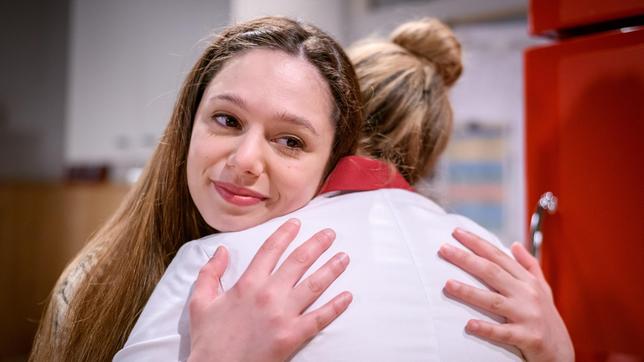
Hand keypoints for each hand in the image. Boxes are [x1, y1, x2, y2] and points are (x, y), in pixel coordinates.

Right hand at [187, 218, 352, 361]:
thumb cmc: (208, 339)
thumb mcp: (200, 302)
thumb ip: (210, 273)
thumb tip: (221, 250)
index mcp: (247, 284)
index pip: (271, 249)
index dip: (285, 233)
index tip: (297, 223)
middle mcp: (268, 294)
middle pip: (299, 261)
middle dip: (317, 244)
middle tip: (330, 234)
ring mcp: (283, 315)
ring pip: (314, 285)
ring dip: (331, 269)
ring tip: (344, 258)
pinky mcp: (293, 336)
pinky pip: (320, 318)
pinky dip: (336, 307)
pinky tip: (348, 297)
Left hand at [438, 228, 573, 361]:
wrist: (562, 353)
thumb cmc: (547, 319)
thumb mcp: (543, 289)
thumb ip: (529, 266)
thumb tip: (514, 244)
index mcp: (528, 281)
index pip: (498, 257)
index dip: (477, 243)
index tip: (457, 232)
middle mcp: (528, 294)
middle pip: (492, 272)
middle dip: (466, 259)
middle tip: (443, 249)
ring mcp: (528, 315)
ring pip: (493, 300)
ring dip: (469, 292)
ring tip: (447, 284)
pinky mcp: (528, 337)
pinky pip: (503, 333)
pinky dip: (486, 328)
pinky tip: (469, 324)